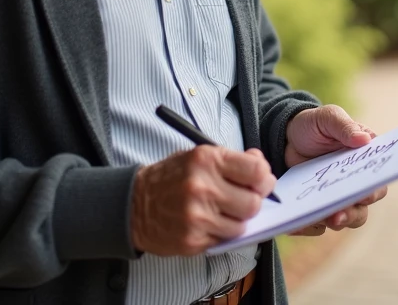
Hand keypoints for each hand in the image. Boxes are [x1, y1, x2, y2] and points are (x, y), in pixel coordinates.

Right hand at [130, 146, 275, 255]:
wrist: (133, 204)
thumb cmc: (172, 178)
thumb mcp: (199, 157)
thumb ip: (232, 161)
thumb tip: (261, 166)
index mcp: (206, 159)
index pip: (256, 171)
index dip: (264, 178)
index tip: (260, 182)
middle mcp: (201, 186)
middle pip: (253, 203)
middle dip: (253, 203)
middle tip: (243, 200)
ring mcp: (196, 216)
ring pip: (241, 226)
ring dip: (236, 221)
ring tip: (221, 212)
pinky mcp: (192, 239)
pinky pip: (224, 240)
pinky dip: (221, 234)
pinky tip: (207, 223)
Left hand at [284, 106, 388, 233]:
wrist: (286, 137)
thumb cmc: (314, 125)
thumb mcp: (328, 118)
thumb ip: (344, 127)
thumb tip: (364, 140)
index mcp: (364, 158)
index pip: (378, 178)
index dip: (374, 187)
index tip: (365, 192)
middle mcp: (355, 180)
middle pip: (365, 204)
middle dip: (354, 211)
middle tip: (340, 213)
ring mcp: (337, 195)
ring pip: (348, 217)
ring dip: (341, 221)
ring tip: (328, 219)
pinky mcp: (319, 205)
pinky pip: (321, 222)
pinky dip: (314, 223)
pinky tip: (304, 221)